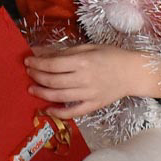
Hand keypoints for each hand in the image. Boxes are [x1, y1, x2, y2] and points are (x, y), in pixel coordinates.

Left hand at [25, 44, 160, 118]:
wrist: (133, 72)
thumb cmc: (111, 56)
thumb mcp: (89, 47)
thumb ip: (65, 52)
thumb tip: (42, 53)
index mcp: (83, 61)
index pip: (53, 64)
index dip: (37, 63)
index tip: (28, 61)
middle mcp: (84, 78)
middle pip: (53, 80)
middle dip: (37, 76)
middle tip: (29, 73)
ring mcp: (89, 94)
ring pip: (59, 96)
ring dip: (42, 93)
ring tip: (32, 88)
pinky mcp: (93, 105)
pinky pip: (73, 112)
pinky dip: (58, 112)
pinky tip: (48, 109)